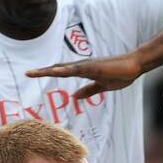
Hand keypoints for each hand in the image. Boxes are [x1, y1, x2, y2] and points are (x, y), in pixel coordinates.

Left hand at [25, 52, 143, 100]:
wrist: (135, 66)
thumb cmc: (121, 74)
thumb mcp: (103, 86)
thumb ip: (89, 91)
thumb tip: (75, 96)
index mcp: (84, 71)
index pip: (62, 72)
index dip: (48, 72)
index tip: (35, 74)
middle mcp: (82, 66)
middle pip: (58, 68)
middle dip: (42, 71)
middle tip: (27, 74)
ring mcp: (87, 65)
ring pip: (63, 68)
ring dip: (47, 70)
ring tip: (33, 73)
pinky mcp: (94, 67)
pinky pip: (76, 69)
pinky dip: (64, 70)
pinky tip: (54, 71)